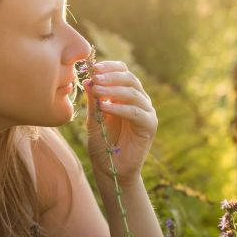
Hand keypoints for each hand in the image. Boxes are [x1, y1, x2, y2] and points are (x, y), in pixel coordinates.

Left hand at [82, 61, 156, 183]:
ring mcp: (146, 112)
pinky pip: (136, 112)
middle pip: (130, 79)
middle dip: (111, 76)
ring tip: (97, 91)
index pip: (123, 72)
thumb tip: (88, 80)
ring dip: (114, 90)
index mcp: (126, 96)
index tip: (93, 67)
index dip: (110, 67)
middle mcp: (139, 101)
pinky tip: (106, 107)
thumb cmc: (102, 145)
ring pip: (134, 93)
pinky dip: (120, 108)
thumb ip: (93, 101)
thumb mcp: (94, 119)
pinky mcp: (149, 126)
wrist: (110, 170)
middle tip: (95, 77)